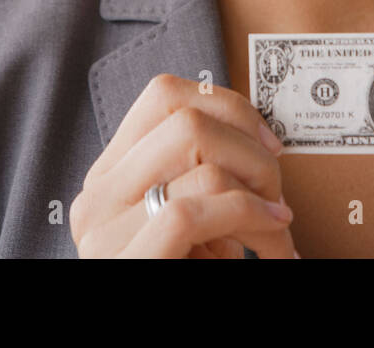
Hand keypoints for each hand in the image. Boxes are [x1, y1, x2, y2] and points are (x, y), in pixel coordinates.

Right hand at [69, 73, 296, 257]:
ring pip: (196, 155)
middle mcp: (96, 196)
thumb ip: (203, 181)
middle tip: (278, 192)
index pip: (163, 94)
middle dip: (251, 149)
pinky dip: (248, 216)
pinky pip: (194, 209)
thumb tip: (259, 141)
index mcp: (109, 178)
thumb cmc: (183, 279)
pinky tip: (270, 241)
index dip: (227, 104)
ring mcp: (104, 231)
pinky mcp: (125, 261)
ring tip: (274, 226)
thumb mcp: (192, 230)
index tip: (267, 141)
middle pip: (185, 118)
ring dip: (258, 187)